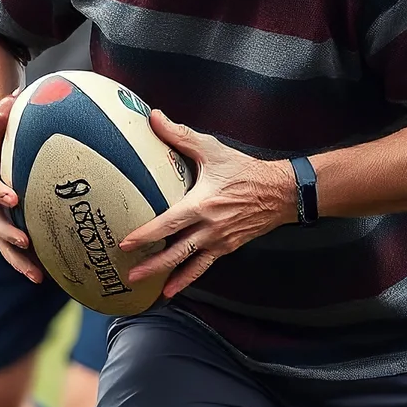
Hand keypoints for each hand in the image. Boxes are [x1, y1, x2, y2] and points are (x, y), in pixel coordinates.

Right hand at [0, 91, 42, 282]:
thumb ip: (2, 109)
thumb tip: (7, 102)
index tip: (12, 197)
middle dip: (6, 233)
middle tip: (25, 244)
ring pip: (0, 238)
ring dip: (16, 258)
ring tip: (37, 277)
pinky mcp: (5, 219)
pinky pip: (11, 243)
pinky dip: (25, 259)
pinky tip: (46, 275)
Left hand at [120, 111, 296, 298]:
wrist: (281, 192)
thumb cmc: (245, 170)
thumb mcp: (212, 150)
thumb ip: (181, 135)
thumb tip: (155, 117)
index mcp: (202, 205)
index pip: (168, 224)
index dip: (145, 235)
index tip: (125, 243)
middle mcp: (209, 228)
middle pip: (175, 251)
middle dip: (151, 264)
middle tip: (128, 273)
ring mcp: (219, 241)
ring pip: (188, 264)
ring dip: (166, 276)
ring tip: (145, 285)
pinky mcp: (227, 247)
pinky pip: (203, 267)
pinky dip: (187, 279)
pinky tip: (172, 289)